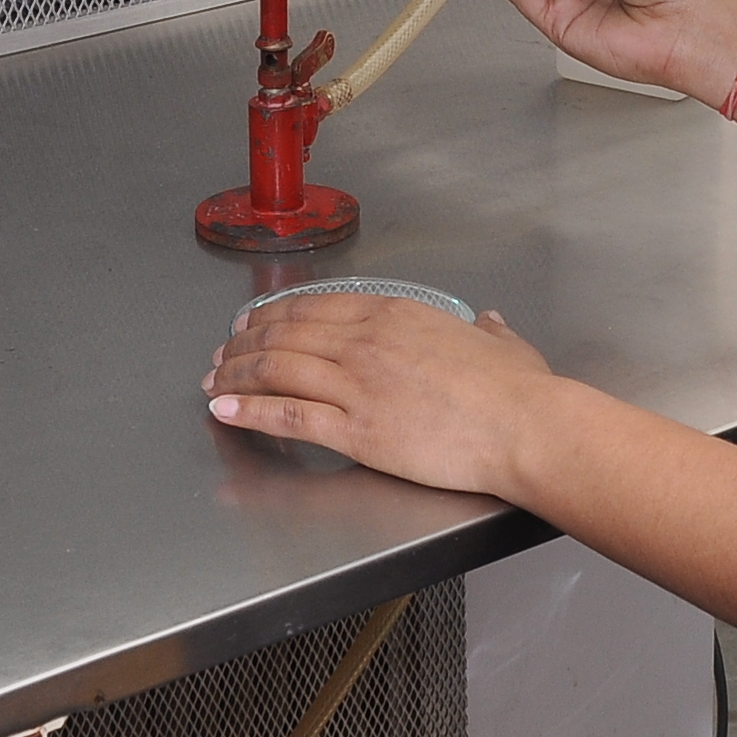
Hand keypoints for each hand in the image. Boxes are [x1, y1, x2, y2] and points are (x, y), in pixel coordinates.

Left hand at [204, 292, 560, 496]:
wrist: (522, 426)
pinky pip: (289, 415)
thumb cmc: (517, 391)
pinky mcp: (355, 430)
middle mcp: (366, 341)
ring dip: (237, 374)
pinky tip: (225, 410)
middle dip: (246, 342)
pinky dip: (250, 410)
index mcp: (396, 313)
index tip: (256, 320)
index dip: (277, 313)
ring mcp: (357, 384)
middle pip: (286, 333)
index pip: (317, 306)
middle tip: (223, 352)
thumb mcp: (504, 344)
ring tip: (214, 380)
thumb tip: (489, 323)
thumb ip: (488, 332)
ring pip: (277, 369)